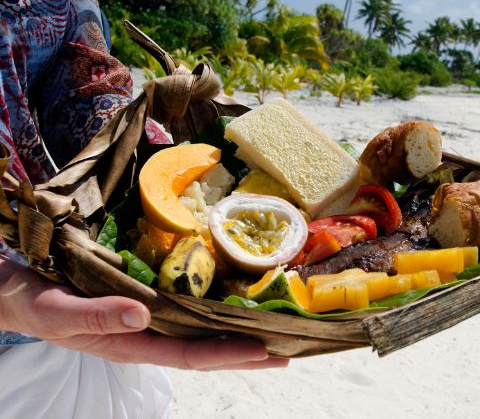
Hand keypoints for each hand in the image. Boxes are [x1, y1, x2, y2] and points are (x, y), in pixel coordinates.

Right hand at [0, 258, 288, 369]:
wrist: (24, 288)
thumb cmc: (39, 303)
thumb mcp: (60, 313)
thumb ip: (98, 316)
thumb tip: (144, 315)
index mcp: (133, 344)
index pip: (189, 355)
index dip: (227, 353)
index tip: (263, 350)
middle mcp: (149, 333)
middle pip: (206, 347)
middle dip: (246, 351)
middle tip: (289, 349)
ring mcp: (151, 316)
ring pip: (201, 328)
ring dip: (236, 330)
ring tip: (274, 329)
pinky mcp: (148, 297)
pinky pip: (188, 306)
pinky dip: (215, 307)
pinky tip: (233, 302)